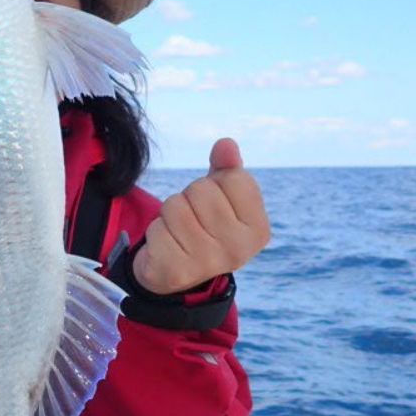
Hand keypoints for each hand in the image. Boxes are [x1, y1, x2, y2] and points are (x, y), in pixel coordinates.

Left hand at [132, 138, 270, 295]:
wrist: (177, 272)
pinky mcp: (176, 270)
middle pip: (201, 190)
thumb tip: (226, 144)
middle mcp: (239, 250)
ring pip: (175, 206)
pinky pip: (156, 229)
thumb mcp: (222, 197)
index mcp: (259, 230)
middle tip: (193, 219)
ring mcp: (208, 262)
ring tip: (179, 231)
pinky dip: (156, 232)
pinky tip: (167, 246)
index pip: (234, 178)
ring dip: (170, 214)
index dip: (217, 183)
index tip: (216, 204)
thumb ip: (227, 170)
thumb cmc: (204, 226)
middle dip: (190, 197)